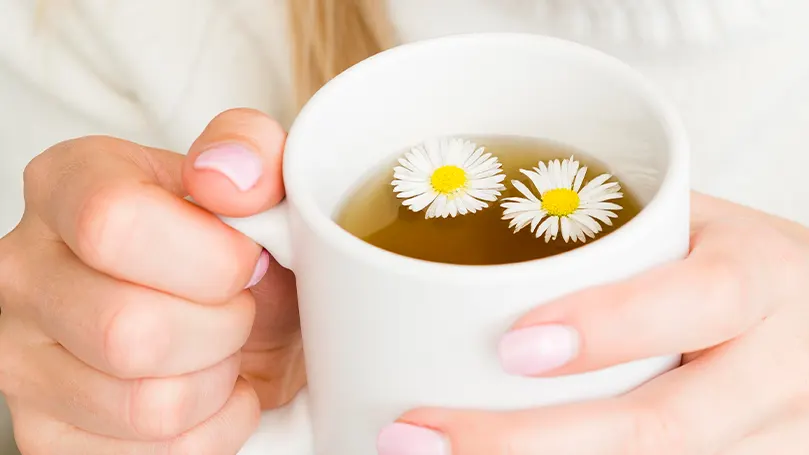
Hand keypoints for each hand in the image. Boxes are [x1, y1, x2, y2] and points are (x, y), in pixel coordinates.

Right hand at [0, 109, 304, 453]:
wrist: (230, 311)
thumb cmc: (236, 245)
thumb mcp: (255, 180)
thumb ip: (250, 152)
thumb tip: (228, 176)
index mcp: (67, 187)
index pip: (114, 223)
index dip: (211, 256)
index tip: (245, 259)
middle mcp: (23, 273)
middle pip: (129, 329)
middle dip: (225, 325)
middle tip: (239, 308)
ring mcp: (23, 362)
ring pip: (145, 405)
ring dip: (220, 380)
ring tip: (224, 346)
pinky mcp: (48, 433)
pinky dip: (214, 429)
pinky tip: (212, 388)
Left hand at [378, 192, 808, 454]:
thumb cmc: (741, 263)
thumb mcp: (700, 225)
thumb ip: (612, 235)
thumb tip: (475, 248)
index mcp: (762, 278)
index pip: (700, 300)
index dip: (610, 326)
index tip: (511, 347)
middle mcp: (777, 370)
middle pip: (662, 428)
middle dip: (529, 443)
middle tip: (418, 436)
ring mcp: (773, 438)